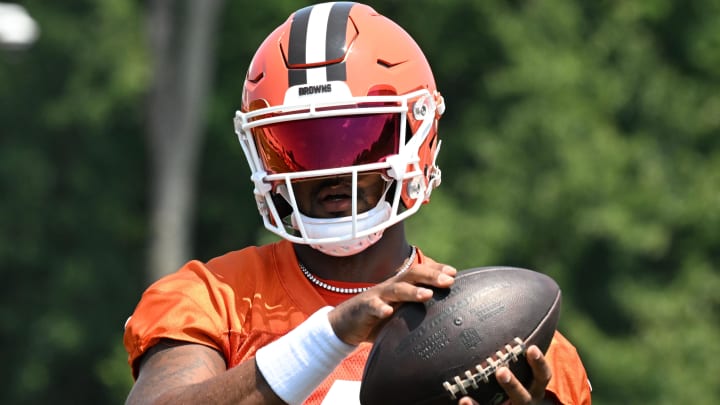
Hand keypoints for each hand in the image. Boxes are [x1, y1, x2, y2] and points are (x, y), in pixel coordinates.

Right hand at [328, 257, 456, 345]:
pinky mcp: (364, 308)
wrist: (346, 323)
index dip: (436, 271)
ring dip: (411, 291)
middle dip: (430, 276)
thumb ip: (416, 308)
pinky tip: (388, 312)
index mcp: (400, 285)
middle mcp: (390, 286)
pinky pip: (373, 307)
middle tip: (448, 281)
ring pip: (396, 290)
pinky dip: (380, 308)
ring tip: (426, 294)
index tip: (454, 273)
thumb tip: (444, 314)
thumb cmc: (378, 317)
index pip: (420, 273)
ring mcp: (377, 296)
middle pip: (411, 275)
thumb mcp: (400, 310)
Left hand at [457, 345, 552, 404]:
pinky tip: (461, 400)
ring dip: (485, 404)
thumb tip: (511, 295)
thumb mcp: (520, 357)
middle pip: (524, 397)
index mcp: (534, 384)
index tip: (530, 348)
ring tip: (468, 395)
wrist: (508, 399)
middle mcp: (525, 399)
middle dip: (513, 385)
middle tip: (500, 371)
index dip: (539, 363)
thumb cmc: (516, 367)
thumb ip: (516, 337)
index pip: (543, 376)